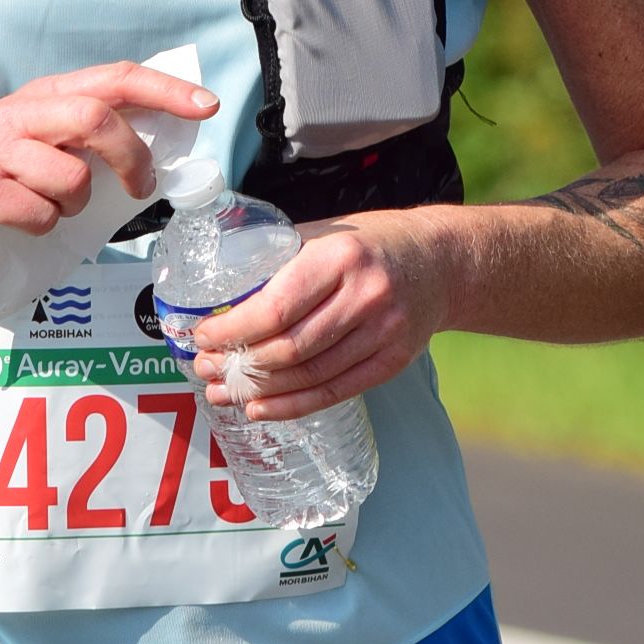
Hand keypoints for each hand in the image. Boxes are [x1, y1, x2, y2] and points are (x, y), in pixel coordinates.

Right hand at [0, 62, 217, 260]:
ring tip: (55, 207)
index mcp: (45, 95)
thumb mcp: (41, 139)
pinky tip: (24, 221)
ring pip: (70, 177)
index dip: (165, 90)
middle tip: (142, 187)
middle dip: (132, 156)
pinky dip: (44, 226)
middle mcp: (21, 113)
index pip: (115, 78)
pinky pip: (38, 213)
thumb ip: (88, 134)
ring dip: (77, 203)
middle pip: (96, 119)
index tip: (207, 106)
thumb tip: (160, 145)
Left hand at [189, 215, 453, 421]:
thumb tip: (220, 296)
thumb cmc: (369, 244)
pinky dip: (292, 406)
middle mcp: (366, 296)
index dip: (233, 330)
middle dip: (239, 365)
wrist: (440, 262)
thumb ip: (280, 260)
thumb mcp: (326, 235)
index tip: (203, 336)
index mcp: (340, 258)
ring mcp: (385, 333)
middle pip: (289, 348)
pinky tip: (261, 408)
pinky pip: (334, 392)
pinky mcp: (393, 362)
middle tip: (207, 368)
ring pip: (309, 376)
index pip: (276, 307)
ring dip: (259, 390)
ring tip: (224, 392)